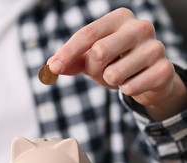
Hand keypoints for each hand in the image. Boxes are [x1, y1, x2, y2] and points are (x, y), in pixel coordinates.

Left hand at [47, 8, 186, 119]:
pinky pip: (130, 88)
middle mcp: (140, 27)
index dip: (68, 52)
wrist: (149, 78)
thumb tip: (51, 67)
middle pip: (99, 51)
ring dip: (110, 81)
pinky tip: (135, 82)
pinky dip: (126, 90)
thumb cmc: (117, 62)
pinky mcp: (165, 69)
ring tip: (120, 76)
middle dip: (93, 69)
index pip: (87, 33)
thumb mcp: (91, 59)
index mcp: (119, 18)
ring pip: (114, 73)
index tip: (54, 68)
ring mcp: (155, 47)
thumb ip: (72, 61)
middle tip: (101, 72)